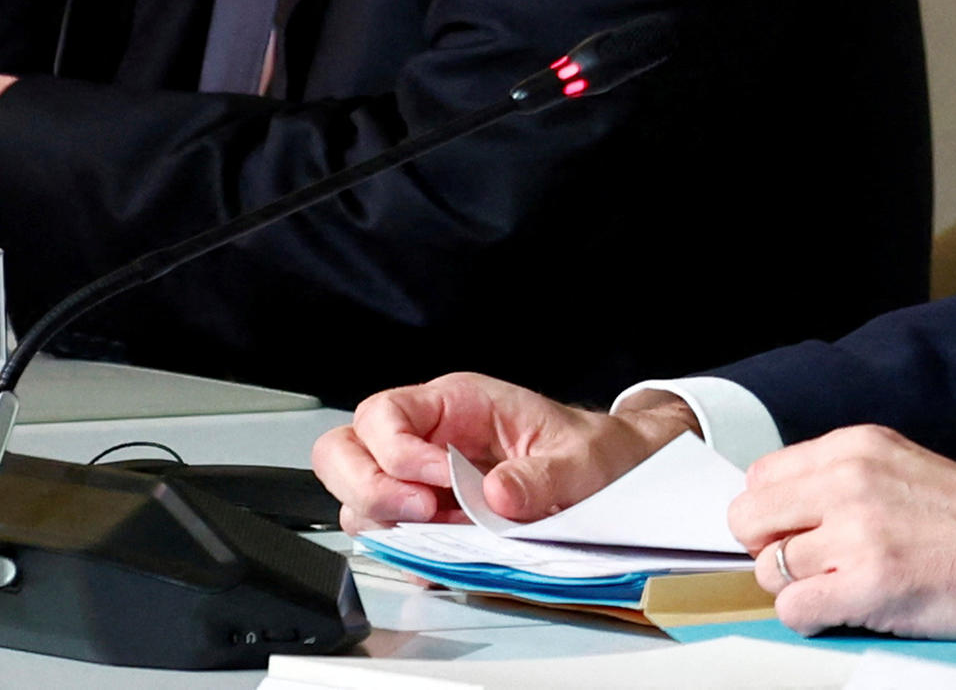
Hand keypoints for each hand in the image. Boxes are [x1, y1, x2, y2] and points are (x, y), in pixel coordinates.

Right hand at [315, 375, 689, 527]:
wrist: (611, 474)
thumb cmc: (592, 451)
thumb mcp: (582, 459)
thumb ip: (542, 476)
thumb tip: (496, 494)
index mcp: (457, 404)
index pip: (384, 414)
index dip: (397, 453)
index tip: (438, 484)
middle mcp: (428, 436)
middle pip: (344, 449)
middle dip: (368, 487)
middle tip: (421, 512)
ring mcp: (420, 479)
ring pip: (354, 493)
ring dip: (382, 520)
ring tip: (436, 531)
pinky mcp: (428, 518)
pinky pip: (385, 533)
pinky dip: (401, 549)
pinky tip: (443, 551)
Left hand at [732, 424, 955, 637]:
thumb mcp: (905, 469)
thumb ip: (843, 479)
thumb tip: (781, 514)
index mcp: (857, 446)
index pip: (761, 477)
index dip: (772, 515)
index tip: (797, 535)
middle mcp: (850, 479)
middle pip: (748, 520)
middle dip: (770, 551)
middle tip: (814, 568)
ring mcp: (859, 532)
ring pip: (769, 571)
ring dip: (801, 590)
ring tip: (850, 589)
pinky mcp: (870, 584)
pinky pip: (794, 610)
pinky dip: (814, 620)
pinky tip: (854, 611)